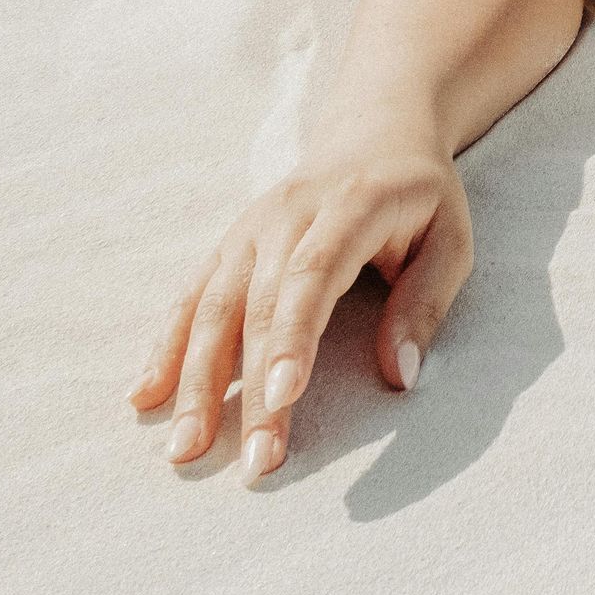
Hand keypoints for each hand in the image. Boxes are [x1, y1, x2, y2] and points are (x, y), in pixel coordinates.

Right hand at [129, 129, 472, 483]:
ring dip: (195, 379)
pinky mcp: (228, 245)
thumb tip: (401, 375)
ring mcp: (250, 228)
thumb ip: (425, 301)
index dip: (294, 335)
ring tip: (185, 448)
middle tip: (254, 463)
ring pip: (212, 305)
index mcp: (351, 204)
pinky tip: (144, 396)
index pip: (314, 272)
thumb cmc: (419, 197)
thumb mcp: (450, 238)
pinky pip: (190, 296)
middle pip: (259, 304)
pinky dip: (165, 346)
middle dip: (251, 388)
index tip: (284, 396)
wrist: (375, 131)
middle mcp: (288, 213)